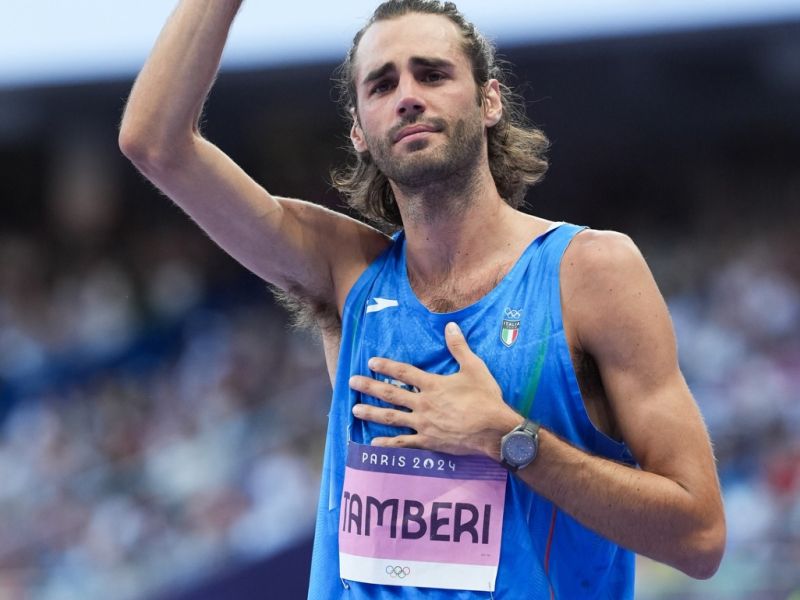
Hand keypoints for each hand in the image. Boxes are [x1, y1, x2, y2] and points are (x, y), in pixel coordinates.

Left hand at [349, 322, 521, 457]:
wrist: (494, 431)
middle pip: (391, 393)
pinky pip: (403, 444)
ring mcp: (423, 424)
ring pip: (391, 418)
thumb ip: (459, 347)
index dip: (386, 366)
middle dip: (370, 387)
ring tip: (354, 409)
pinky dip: (387, 444)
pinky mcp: (428, 441)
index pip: (404, 372)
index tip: (371, 362)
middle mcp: (423, 404)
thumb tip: (450, 326)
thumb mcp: (474, 368)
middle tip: (352, 382)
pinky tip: (373, 443)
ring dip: (371, 412)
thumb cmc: (485, 399)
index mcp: (432, 385)